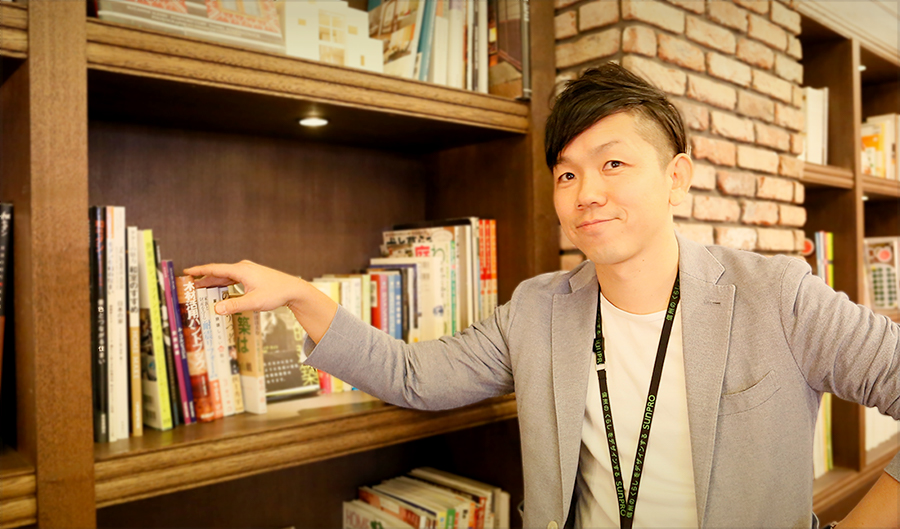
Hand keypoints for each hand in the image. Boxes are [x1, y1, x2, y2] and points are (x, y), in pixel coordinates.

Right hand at [183, 260, 303, 315]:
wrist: (293, 289)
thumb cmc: (276, 293)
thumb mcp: (254, 302)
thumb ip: (234, 306)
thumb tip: (216, 309)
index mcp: (241, 270)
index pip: (215, 269)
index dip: (199, 271)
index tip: (187, 271)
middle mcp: (243, 268)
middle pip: (218, 273)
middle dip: (203, 279)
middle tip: (189, 285)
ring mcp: (248, 271)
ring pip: (225, 276)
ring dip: (213, 282)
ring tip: (200, 288)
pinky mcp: (252, 276)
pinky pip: (233, 278)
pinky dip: (224, 284)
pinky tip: (219, 290)